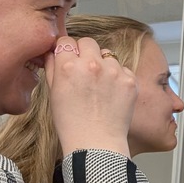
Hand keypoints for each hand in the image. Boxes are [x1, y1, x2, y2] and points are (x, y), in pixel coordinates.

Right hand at [45, 36, 134, 156]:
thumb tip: (54, 52)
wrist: (96, 142)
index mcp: (68, 66)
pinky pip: (123, 69)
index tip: (68, 57)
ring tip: (99, 85)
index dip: (66, 50)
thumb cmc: (71, 122)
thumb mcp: (53, 92)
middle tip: (84, 70)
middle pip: (88, 42)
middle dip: (85, 52)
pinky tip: (111, 92)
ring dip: (103, 64)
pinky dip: (118, 77)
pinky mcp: (130, 80)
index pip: (66, 41)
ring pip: (107, 55)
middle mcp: (92, 64)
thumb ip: (53, 67)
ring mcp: (114, 71)